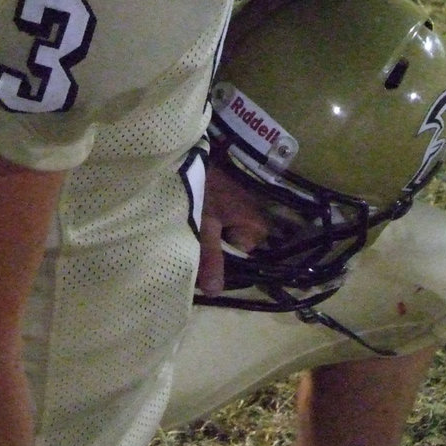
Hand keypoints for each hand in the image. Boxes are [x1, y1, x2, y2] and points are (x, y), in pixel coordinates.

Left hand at [197, 162, 268, 295]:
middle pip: (231, 248)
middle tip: (190, 234)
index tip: (196, 250)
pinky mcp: (231, 199)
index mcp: (256, 228)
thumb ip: (210, 258)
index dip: (216, 259)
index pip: (238, 259)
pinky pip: (221, 220)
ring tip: (189, 223)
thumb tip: (216, 293)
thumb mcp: (204, 224)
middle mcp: (256, 219)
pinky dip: (207, 220)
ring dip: (206, 233)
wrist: (197, 152)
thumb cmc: (206, 186)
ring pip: (224, 234)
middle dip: (211, 246)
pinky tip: (193, 213)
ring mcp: (244, 208)